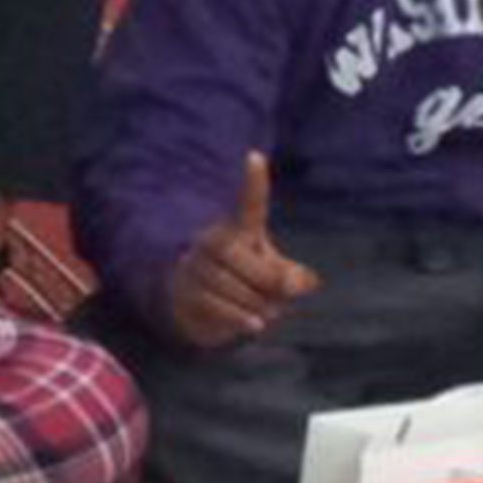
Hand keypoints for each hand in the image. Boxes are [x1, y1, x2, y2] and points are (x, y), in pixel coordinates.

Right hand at [163, 151, 324, 350]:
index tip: (255, 157)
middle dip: (270, 281)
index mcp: (238, 230)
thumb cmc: (244, 283)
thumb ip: (293, 277)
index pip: (249, 205)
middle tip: (282, 299)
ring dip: (258, 306)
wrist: (198, 308)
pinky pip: (217, 306)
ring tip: (264, 313)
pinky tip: (255, 325)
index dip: (254, 182)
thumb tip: (299, 283)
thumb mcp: (273, 277)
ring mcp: (193, 267)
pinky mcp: (183, 293)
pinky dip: (240, 318)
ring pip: (233, 286)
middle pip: (243, 257)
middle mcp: (211, 242)